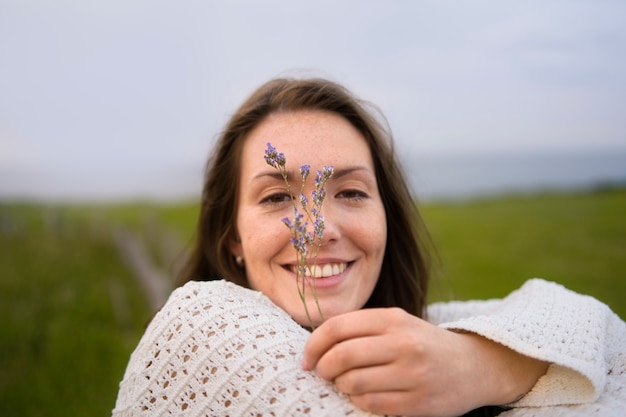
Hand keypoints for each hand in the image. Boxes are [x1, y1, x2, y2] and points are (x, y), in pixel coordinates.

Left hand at [302, 308, 547, 416]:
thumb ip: (362, 328)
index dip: (314, 344)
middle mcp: (403, 343)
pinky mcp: (418, 402)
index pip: (338, 327)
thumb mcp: (397, 323)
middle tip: (321, 373)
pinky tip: (361, 395)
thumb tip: (316, 343)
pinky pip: (371, 403)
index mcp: (393, 318)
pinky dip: (357, 400)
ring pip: (354, 382)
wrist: (473, 366)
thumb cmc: (423, 343)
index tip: (307, 357)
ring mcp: (412, 374)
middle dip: (323, 367)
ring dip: (340, 386)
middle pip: (342, 355)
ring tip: (343, 383)